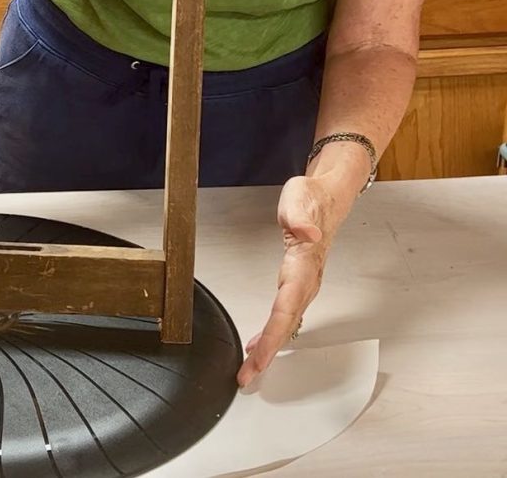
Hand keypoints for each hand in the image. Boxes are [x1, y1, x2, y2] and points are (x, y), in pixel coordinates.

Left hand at [236, 175, 335, 387]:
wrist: (326, 198)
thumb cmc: (311, 199)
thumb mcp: (301, 198)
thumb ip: (300, 216)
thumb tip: (307, 234)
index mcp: (302, 266)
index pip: (286, 307)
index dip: (273, 335)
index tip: (258, 355)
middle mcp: (305, 281)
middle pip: (286, 325)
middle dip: (269, 353)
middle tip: (249, 376)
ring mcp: (303, 285)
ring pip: (286, 324)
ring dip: (270, 348)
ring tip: (251, 369)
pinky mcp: (297, 284)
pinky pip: (284, 315)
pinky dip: (272, 333)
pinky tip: (259, 343)